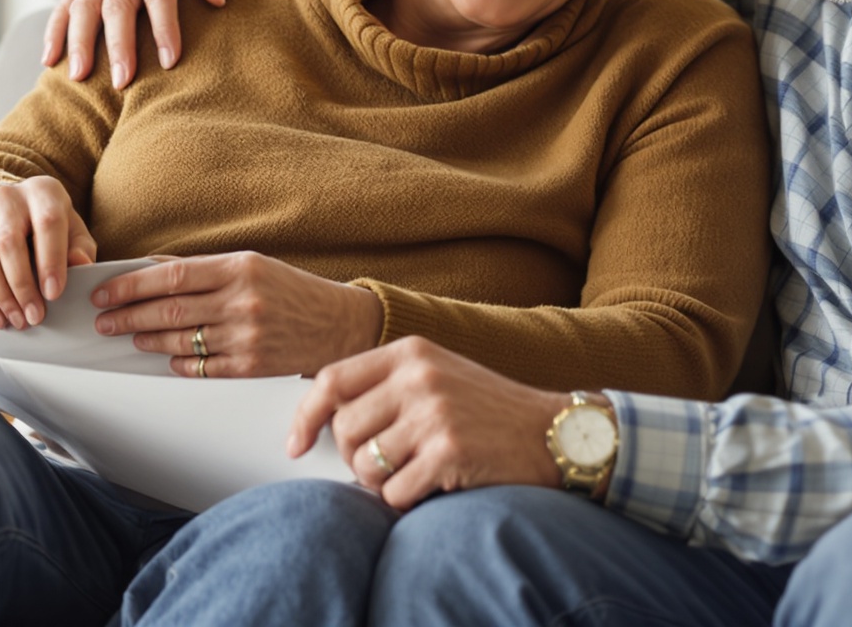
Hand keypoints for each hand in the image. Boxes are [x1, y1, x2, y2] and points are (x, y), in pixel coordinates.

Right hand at [0, 176, 97, 328]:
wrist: (5, 210)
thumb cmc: (45, 227)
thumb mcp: (71, 231)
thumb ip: (79, 248)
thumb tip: (81, 265)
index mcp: (40, 192)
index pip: (47, 223)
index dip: (50, 261)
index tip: (54, 295)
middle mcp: (2, 197)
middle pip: (5, 244)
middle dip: (19, 288)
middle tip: (30, 317)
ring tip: (7, 320)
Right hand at [42, 0, 253, 88]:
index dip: (163, 27)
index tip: (169, 61)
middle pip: (117, 3)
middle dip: (118, 44)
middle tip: (122, 82)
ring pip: (84, 4)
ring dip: (79, 42)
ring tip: (79, 77)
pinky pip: (68, 2)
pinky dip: (55, 30)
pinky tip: (50, 60)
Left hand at [91, 251, 381, 377]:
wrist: (337, 324)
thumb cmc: (290, 291)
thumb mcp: (251, 265)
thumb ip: (203, 270)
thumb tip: (150, 271)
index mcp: (239, 268)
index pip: (170, 276)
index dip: (130, 285)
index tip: (103, 293)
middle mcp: (242, 301)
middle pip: (168, 310)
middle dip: (128, 316)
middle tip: (104, 321)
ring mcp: (247, 336)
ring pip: (180, 341)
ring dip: (147, 340)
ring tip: (129, 337)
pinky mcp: (252, 367)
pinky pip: (201, 368)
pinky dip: (178, 364)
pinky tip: (166, 359)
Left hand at [288, 338, 569, 510]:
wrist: (555, 433)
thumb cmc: (490, 411)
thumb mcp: (439, 375)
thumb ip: (387, 386)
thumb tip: (322, 420)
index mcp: (411, 352)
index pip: (331, 381)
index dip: (305, 417)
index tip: (296, 445)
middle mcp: (419, 378)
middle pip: (344, 431)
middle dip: (355, 458)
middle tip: (387, 464)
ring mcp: (434, 415)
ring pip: (365, 466)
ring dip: (383, 482)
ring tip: (416, 473)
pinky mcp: (448, 454)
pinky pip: (394, 493)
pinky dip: (406, 500)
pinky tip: (434, 486)